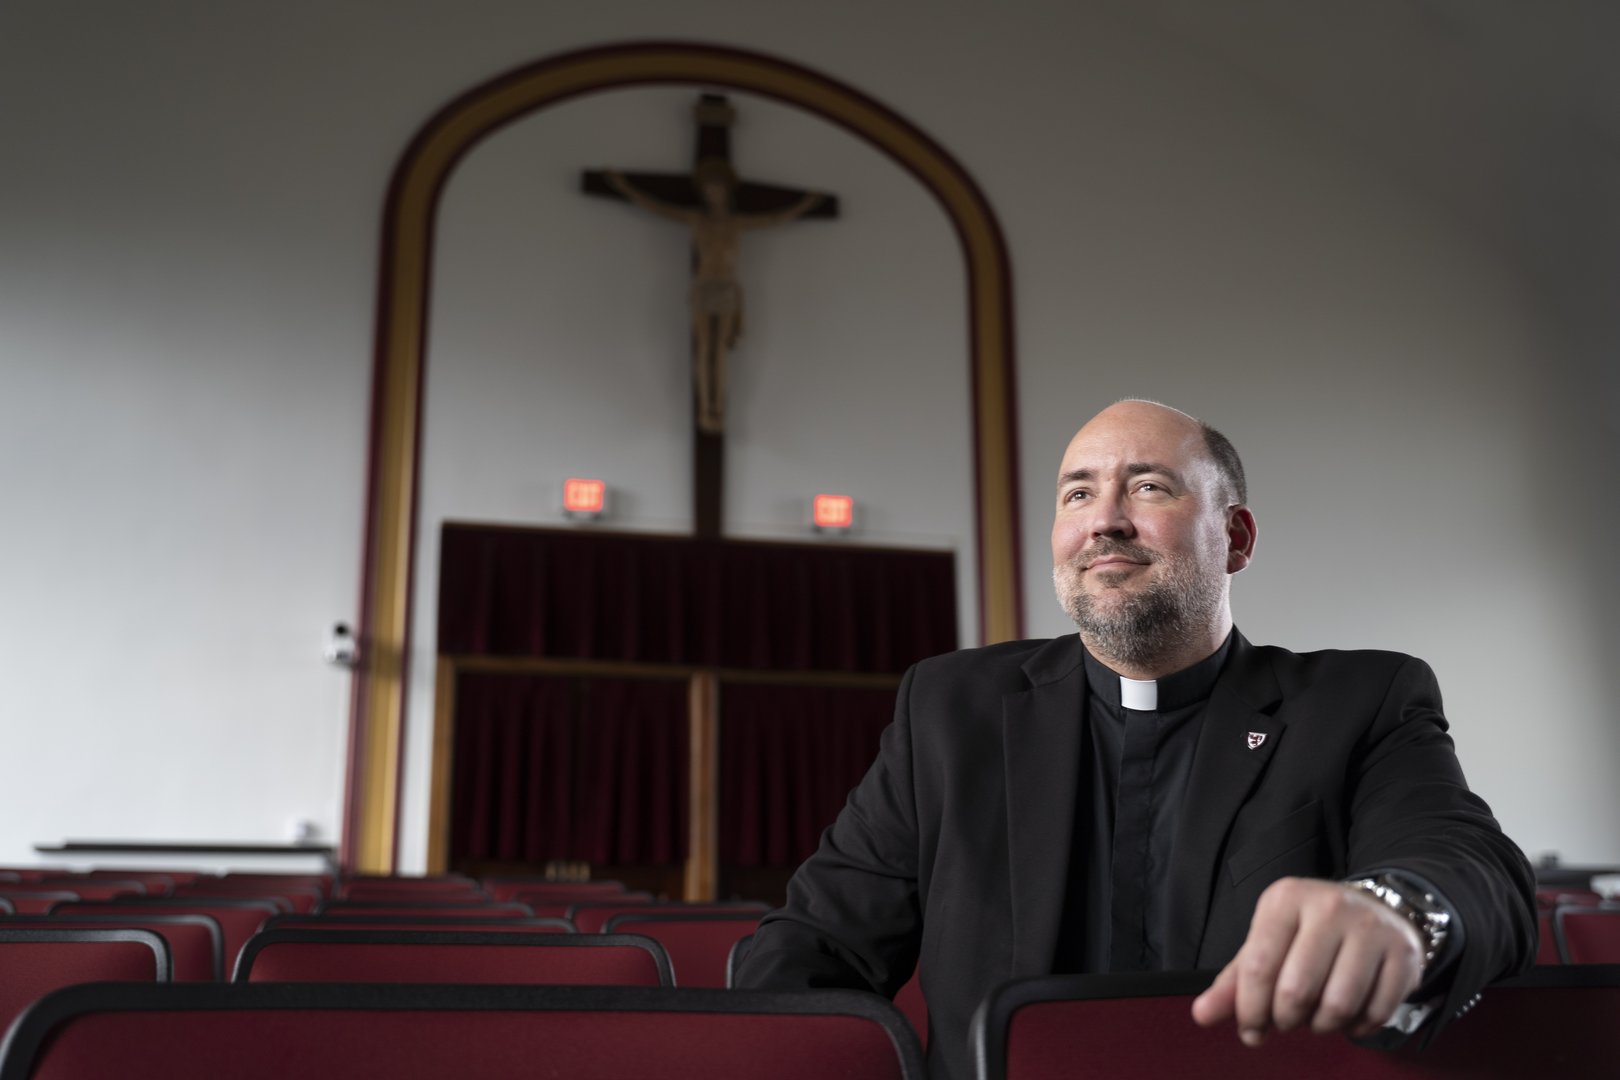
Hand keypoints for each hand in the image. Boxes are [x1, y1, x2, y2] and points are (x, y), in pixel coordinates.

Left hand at [1190, 877, 1424, 1045]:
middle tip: (1286, 1021)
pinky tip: (1347, 1018)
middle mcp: (1330, 907)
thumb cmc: (1308, 931)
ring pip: (1338, 1006)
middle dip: (1285, 1020)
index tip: (1250, 1031)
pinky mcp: (1404, 955)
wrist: (1377, 909)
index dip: (1250, 1011)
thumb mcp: (1267, 942)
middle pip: (1297, 991)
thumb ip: (1234, 981)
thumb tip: (1201, 1016)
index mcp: (1286, 899)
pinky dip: (1356, 1029)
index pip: (1258, 967)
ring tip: (1315, 1018)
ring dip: (1321, 1027)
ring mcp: (1372, 929)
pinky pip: (1376, 1013)